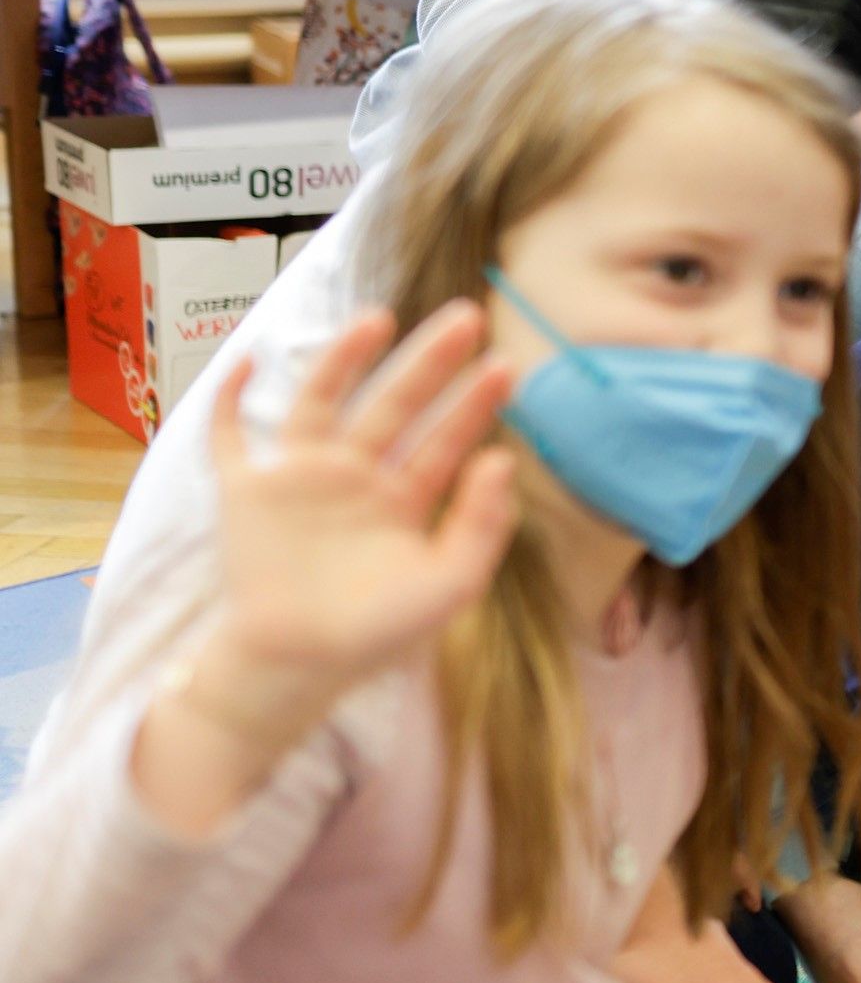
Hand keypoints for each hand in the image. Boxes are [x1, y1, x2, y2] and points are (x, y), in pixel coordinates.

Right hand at [134, 306, 517, 836]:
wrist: (299, 666)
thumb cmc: (378, 634)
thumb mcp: (451, 584)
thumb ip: (483, 524)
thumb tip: (502, 459)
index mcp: (405, 502)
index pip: (446, 440)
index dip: (474, 404)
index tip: (507, 365)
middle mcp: (356, 479)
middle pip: (395, 405)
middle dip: (430, 362)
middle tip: (468, 316)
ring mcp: (301, 479)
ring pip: (325, 401)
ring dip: (346, 359)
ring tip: (380, 318)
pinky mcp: (248, 491)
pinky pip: (232, 437)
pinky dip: (231, 399)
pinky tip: (248, 360)